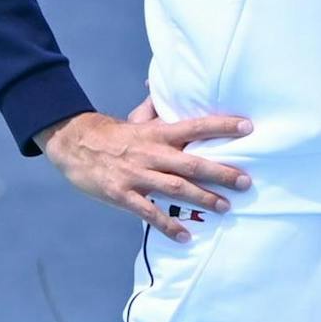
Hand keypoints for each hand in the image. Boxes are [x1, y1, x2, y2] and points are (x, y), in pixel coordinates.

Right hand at [42, 101, 253, 239]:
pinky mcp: (122, 194)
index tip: (248, 127)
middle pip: (191, 164)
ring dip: (202, 198)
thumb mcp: (137, 120)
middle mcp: (151, 153)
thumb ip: (156, 109)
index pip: (195, 126)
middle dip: (220, 173)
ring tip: (225, 207)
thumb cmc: (113, 134)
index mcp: (157, 134)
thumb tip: (163, 85)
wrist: (72, 144)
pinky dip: (167, 225)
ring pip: (175, 188)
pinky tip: (185, 236)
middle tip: (246, 182)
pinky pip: (148, 212)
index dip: (221, 126)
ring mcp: (136, 175)